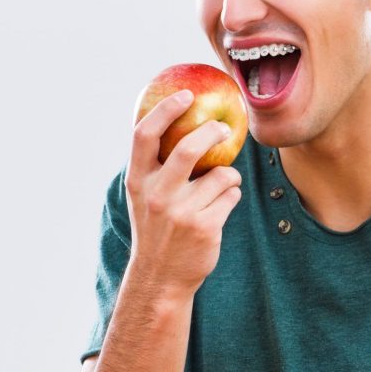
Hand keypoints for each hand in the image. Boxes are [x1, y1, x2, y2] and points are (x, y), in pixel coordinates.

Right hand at [123, 90, 242, 299]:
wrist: (161, 277)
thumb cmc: (157, 228)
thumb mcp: (145, 196)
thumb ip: (156, 165)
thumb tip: (180, 121)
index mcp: (138, 181)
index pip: (145, 135)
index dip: (166, 109)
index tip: (186, 94)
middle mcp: (157, 194)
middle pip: (187, 149)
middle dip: (211, 132)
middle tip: (224, 127)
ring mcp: (181, 212)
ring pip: (221, 174)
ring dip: (229, 175)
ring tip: (222, 185)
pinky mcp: (205, 227)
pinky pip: (232, 195)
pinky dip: (232, 194)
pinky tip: (222, 206)